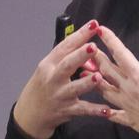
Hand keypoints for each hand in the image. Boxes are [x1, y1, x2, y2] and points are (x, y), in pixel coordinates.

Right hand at [12, 19, 107, 138]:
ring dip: (87, 82)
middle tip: (94, 47)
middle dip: (80, 56)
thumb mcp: (48, 68)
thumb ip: (66, 56)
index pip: (65, 46)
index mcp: (49, 64)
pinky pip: (83, 109)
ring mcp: (60, 95)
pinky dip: (95, 110)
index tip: (94, 24)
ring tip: (98, 77)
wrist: (30, 113)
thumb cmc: (44, 85)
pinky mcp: (67, 110)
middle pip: (67, 65)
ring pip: (74, 88)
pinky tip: (107, 110)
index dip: (80, 35)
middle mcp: (53, 78)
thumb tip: (86, 39)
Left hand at [91, 25, 138, 138]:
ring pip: (105, 91)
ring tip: (85, 73)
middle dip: (96, 58)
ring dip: (95, 80)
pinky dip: (106, 109)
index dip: (110, 40)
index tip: (100, 29)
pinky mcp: (130, 120)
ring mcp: (127, 106)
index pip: (121, 54)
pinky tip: (101, 108)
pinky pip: (113, 114)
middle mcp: (128, 90)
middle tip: (86, 48)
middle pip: (107, 71)